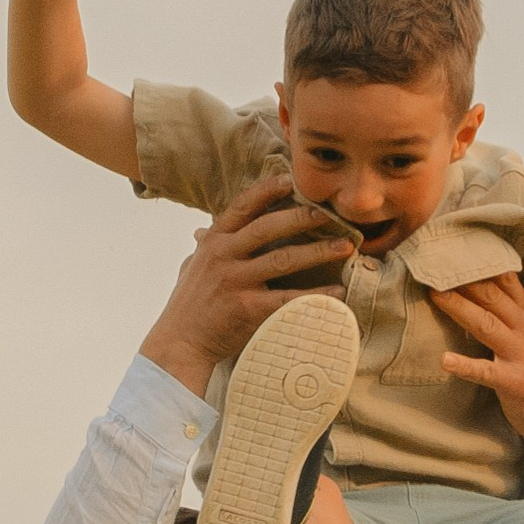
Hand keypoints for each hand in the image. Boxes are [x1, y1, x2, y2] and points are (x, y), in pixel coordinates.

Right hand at [140, 177, 359, 397]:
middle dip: (302, 217)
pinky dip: (316, 296)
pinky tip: (338, 293)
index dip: (267, 191)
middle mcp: (224, 256)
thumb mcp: (192, 267)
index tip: (291, 179)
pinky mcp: (247, 308)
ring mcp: (235, 281)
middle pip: (268, 227)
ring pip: (283, 259)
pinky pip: (289, 298)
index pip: (242, 207)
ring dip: (318, 252)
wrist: (179, 344)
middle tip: (329, 213)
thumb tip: (202, 230)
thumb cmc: (189, 304)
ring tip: (345, 247)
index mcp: (213, 241)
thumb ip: (204, 247)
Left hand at [431, 277, 523, 481]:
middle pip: (490, 295)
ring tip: (434, 295)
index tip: (452, 245)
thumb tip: (481, 286)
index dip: (479, 260)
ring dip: (459, 309)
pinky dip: (465, 366)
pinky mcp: (514, 382)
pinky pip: (486, 372)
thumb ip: (509, 311)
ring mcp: (520, 354)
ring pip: (485, 325)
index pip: (504, 278)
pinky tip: (444, 360)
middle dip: (461, 278)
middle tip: (432, 263)